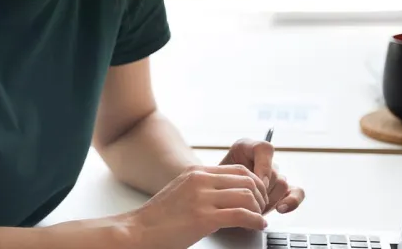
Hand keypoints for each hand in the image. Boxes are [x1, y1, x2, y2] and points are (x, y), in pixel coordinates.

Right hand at [124, 164, 268, 248]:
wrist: (139, 231)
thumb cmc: (159, 218)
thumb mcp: (182, 192)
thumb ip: (202, 189)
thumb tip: (226, 195)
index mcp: (196, 173)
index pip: (238, 170)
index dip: (255, 184)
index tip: (258, 197)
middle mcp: (200, 181)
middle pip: (247, 180)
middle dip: (261, 196)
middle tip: (262, 209)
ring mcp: (202, 198)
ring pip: (247, 196)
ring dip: (259, 209)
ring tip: (258, 218)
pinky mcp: (204, 218)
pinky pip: (241, 215)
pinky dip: (255, 221)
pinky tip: (257, 226)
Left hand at [220, 138, 304, 213]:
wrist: (212, 194)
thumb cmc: (212, 183)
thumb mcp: (215, 173)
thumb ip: (230, 173)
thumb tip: (254, 185)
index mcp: (246, 147)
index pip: (265, 149)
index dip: (263, 168)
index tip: (257, 183)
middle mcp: (262, 159)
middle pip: (274, 172)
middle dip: (263, 190)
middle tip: (248, 203)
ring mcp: (272, 174)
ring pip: (282, 184)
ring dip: (269, 199)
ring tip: (253, 209)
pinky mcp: (280, 190)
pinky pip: (296, 192)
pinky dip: (292, 201)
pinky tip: (281, 209)